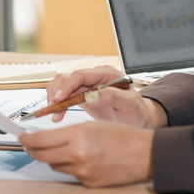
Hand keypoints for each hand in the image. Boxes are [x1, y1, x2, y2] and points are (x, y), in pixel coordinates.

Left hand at [19, 122, 153, 187]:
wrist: (146, 154)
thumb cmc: (122, 135)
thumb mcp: (92, 125)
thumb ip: (67, 132)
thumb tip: (45, 137)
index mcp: (78, 136)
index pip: (40, 140)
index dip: (26, 139)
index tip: (21, 137)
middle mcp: (78, 155)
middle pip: (41, 156)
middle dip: (32, 150)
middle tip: (29, 144)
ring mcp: (83, 172)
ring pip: (54, 165)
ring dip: (52, 158)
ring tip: (60, 148)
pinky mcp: (88, 183)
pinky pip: (70, 174)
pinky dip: (69, 166)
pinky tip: (79, 159)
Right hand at [45, 67, 167, 128]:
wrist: (139, 119)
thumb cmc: (137, 111)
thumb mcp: (129, 104)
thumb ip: (112, 97)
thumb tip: (92, 95)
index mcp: (106, 74)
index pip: (81, 75)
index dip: (67, 86)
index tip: (60, 99)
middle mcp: (95, 77)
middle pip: (68, 78)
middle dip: (57, 92)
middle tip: (53, 108)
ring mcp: (88, 86)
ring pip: (63, 85)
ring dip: (55, 98)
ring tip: (55, 114)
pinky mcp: (82, 96)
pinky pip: (65, 96)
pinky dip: (58, 104)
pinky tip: (58, 114)